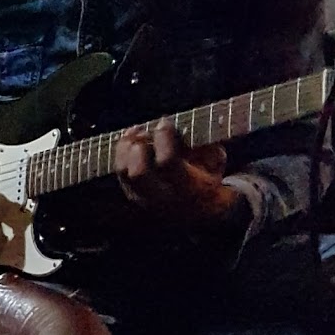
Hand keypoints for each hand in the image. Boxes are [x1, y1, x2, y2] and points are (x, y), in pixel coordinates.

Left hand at [113, 119, 241, 227]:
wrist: (199, 211)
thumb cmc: (208, 179)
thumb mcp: (215, 162)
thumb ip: (205, 145)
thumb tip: (191, 126)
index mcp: (188, 189)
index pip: (168, 163)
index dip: (164, 139)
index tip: (164, 123)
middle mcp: (162, 197)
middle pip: (139, 173)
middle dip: (140, 147)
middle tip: (146, 132)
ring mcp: (143, 198)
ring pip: (124, 171)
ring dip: (126, 147)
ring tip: (137, 132)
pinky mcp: (131, 193)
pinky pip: (120, 172)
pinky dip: (121, 151)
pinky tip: (130, 137)